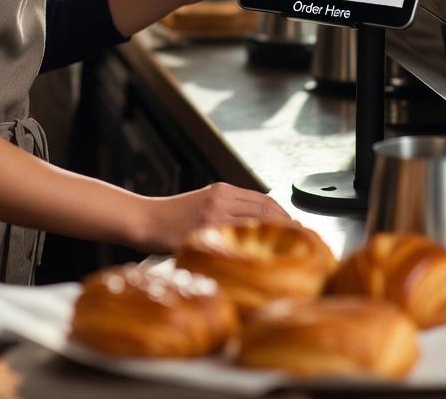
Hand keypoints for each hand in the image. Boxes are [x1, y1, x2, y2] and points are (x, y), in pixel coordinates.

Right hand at [141, 183, 291, 252]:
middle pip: (265, 208)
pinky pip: (235, 236)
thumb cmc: (173, 217)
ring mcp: (214, 213)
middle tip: (299, 239)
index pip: (263, 198)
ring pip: (254, 221)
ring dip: (273, 234)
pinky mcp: (204, 228)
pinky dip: (251, 244)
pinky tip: (258, 256)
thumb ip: (227, 210)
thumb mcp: (203, 203)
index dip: (283, 213)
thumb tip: (256, 225)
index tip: (295, 226)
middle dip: (285, 223)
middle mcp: (221, 198)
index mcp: (222, 190)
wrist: (146, 219)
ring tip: (285, 248)